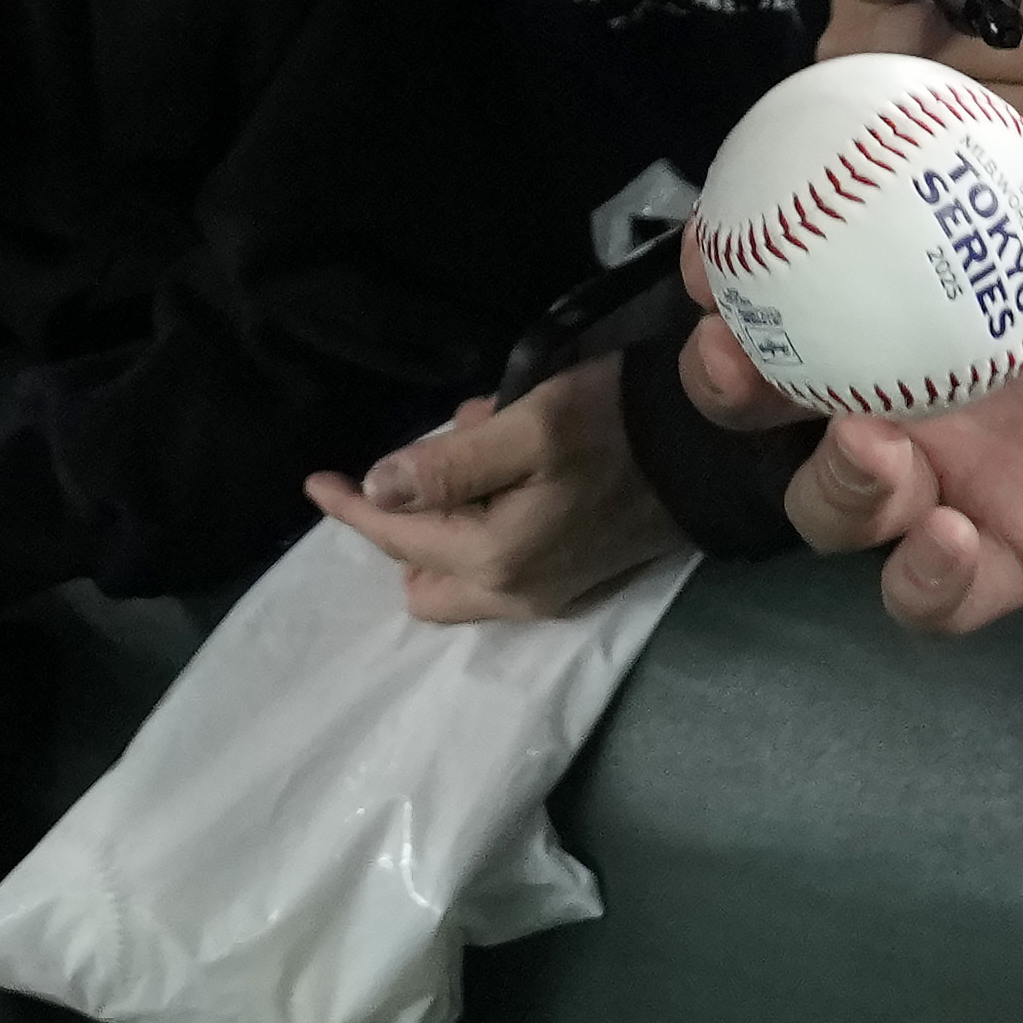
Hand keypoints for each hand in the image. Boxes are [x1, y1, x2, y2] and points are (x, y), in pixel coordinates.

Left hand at [300, 356, 694, 623]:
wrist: (707, 449)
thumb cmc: (614, 424)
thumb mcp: (527, 427)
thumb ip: (449, 464)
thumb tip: (377, 488)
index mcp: (497, 559)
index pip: (398, 537)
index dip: (351, 508)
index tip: (315, 482)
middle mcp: (516, 596)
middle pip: (421, 578)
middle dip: (405, 524)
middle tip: (430, 457)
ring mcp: (549, 598)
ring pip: (458, 580)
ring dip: (447, 524)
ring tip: (482, 451)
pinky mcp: (573, 585)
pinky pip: (495, 572)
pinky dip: (481, 532)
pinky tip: (510, 477)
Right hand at [691, 60, 1022, 633]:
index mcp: (927, 248)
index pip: (795, 244)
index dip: (735, 246)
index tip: (717, 253)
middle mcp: (919, 357)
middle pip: (778, 384)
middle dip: (730, 378)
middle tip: (743, 364)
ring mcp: (965, 461)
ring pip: (837, 499)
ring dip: (829, 486)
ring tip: (880, 454)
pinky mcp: (1020, 549)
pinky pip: (933, 594)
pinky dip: (921, 584)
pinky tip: (954, 547)